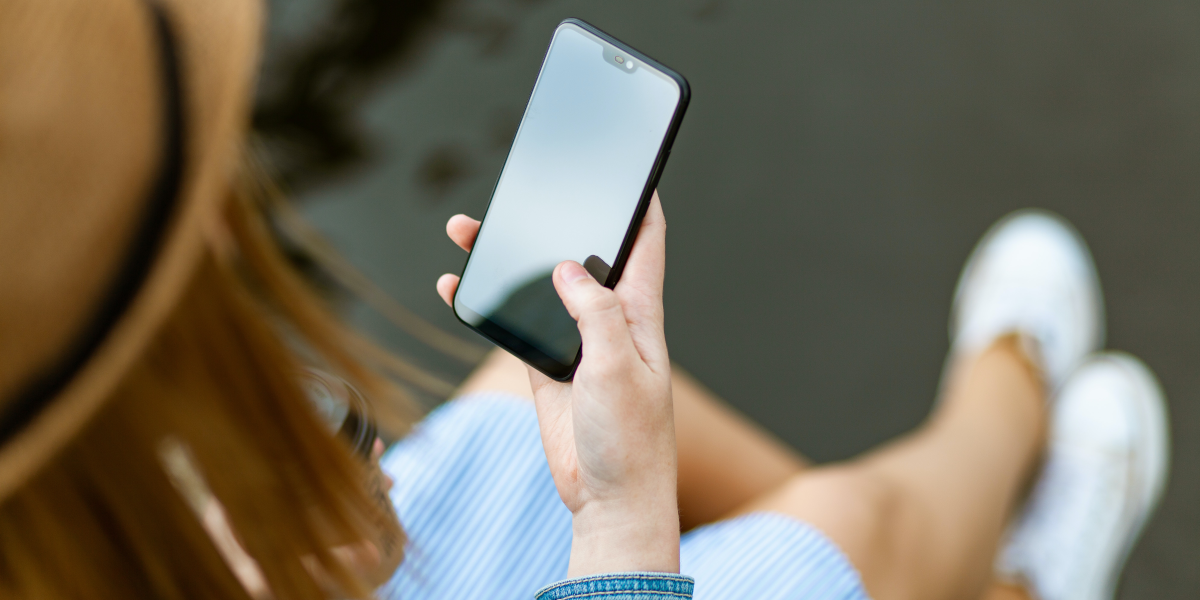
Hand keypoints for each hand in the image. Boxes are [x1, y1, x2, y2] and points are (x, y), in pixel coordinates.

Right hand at [437, 192, 678, 575]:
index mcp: (638, 313)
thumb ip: (596, 315)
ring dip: (506, 257)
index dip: (639, 202)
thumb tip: (568, 267)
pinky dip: (483, 303)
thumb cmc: (631, 439)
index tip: (628, 166)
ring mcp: (574, 341)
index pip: (645, 242)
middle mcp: (607, 319)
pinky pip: (511, 323)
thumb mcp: (619, 369)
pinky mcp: (545, 366)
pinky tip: (455, 284)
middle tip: (522, 188)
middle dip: (553, 217)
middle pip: (577, 253)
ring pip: (537, 284)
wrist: (609, 498)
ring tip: (466, 228)